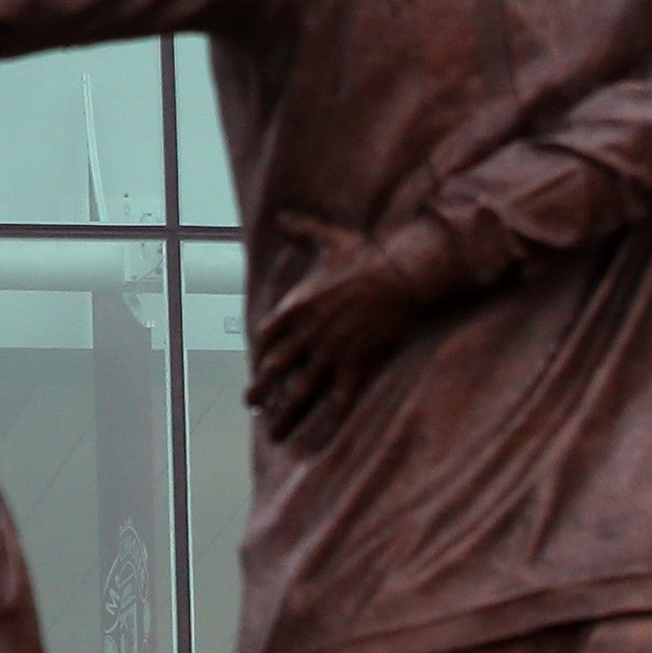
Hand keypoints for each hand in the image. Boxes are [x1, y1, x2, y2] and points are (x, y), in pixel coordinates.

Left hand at [245, 224, 433, 446]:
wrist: (400, 274)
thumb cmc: (365, 255)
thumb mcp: (329, 239)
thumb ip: (302, 230)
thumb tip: (283, 216)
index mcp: (296, 306)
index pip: (267, 336)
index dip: (261, 353)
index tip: (257, 365)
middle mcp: (308, 333)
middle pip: (276, 369)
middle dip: (262, 390)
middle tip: (251, 404)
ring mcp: (331, 351)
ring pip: (301, 390)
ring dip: (286, 414)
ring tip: (272, 433)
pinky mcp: (356, 363)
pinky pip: (339, 397)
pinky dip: (328, 419)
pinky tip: (319, 437)